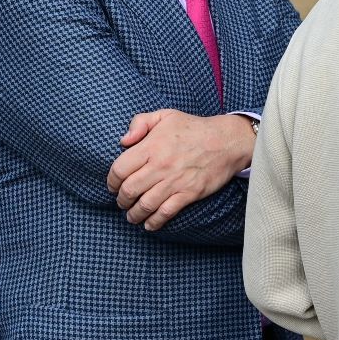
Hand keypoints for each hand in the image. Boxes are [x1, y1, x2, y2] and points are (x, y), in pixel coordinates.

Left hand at [107, 110, 253, 230]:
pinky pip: (166, 213)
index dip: (111, 181)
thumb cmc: (194, 128)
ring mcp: (175, 181)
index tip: (113, 186)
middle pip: (128, 191)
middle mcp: (160, 166)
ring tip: (132, 215)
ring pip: (144, 205)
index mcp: (151, 147)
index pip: (119, 170)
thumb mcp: (166, 115)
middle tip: (122, 201)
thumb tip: (123, 141)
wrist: (227, 141)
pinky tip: (150, 224)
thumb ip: (140, 122)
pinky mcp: (189, 193)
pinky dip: (154, 222)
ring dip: (134, 214)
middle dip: (121, 200)